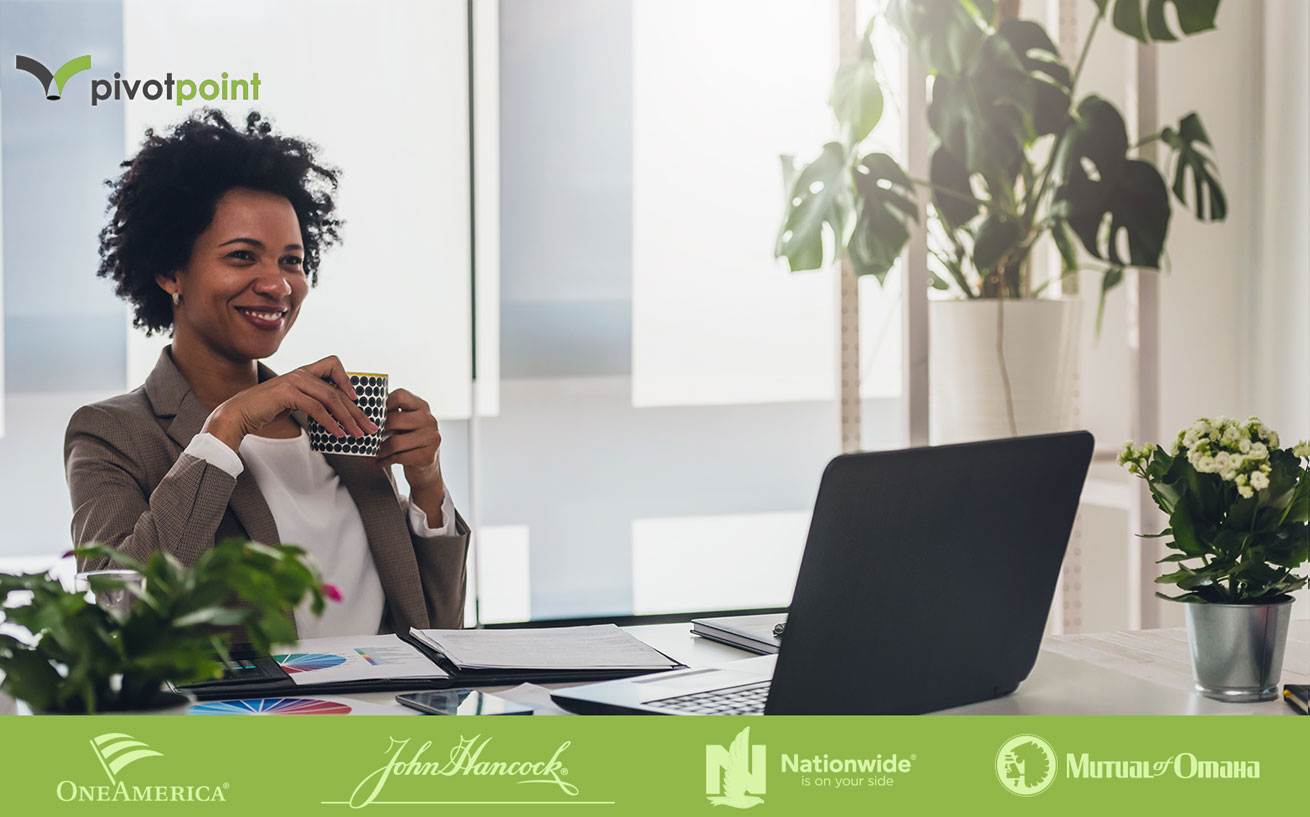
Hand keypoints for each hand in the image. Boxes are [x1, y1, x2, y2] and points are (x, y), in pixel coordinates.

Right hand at [202, 355, 378, 451]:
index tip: (358, 399)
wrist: (237, 414)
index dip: (348, 379)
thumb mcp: (293, 401)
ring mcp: (294, 382)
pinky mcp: (287, 394)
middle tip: (370, 426)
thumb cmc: (265, 410)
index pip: (333, 364)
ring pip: (330, 398)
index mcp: (303, 372)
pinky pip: (317, 408)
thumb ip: (312, 401)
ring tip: (358, 433)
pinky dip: (331, 422)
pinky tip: (339, 433)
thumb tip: (336, 415)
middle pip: (338, 389)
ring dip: (348, 418)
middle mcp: (300, 373)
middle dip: (356, 410)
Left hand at [375, 389, 443, 492]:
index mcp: (422, 407)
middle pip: (394, 420)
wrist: (425, 469)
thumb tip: (362, 415)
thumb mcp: (404, 424)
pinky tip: (379, 462)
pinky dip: (384, 461)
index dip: (383, 405)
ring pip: (395, 442)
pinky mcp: (428, 456)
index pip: (400, 396)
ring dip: (378, 450)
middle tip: (366, 438)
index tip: (373, 416)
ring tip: (370, 453)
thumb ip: (391, 415)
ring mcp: (432, 438)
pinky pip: (399, 457)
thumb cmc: (409, 442)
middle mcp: (429, 420)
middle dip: (376, 432)